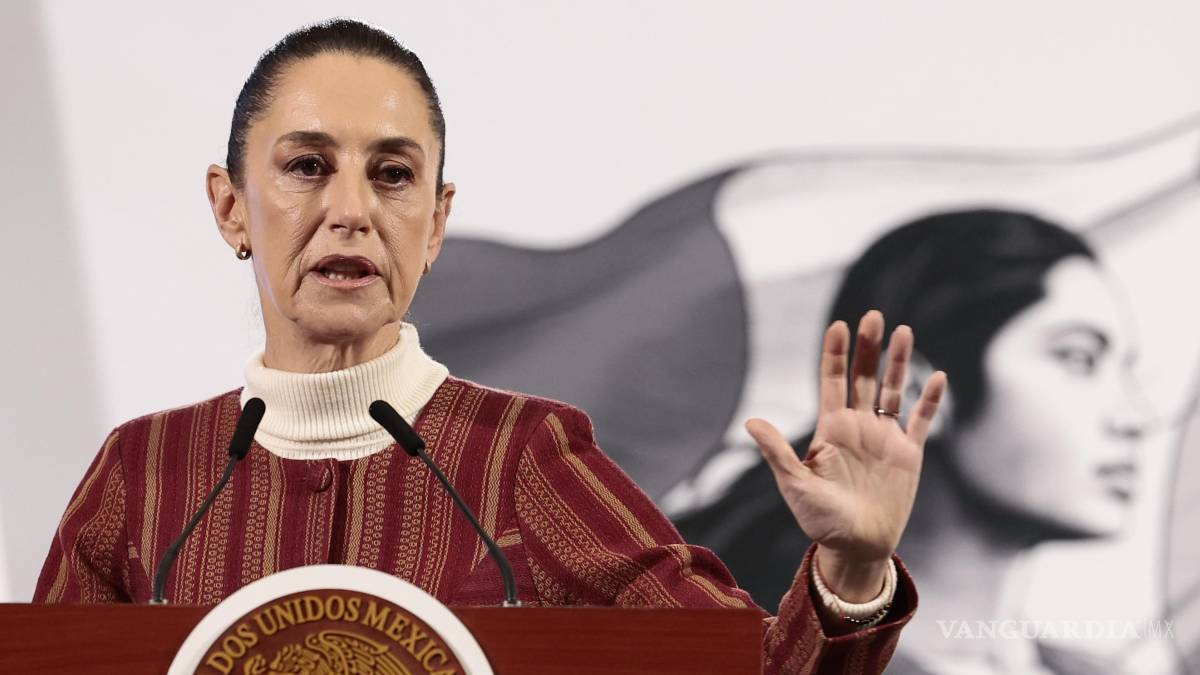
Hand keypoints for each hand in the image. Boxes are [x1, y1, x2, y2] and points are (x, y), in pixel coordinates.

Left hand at [746, 310, 946, 601]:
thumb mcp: (794, 484)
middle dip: (869, 347)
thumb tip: (751, 421)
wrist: (855, 548)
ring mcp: (884, 439)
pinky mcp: (908, 455)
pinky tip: (936, 376)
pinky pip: (922, 421)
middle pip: (864, 377)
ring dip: (899, 362)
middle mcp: (858, 427)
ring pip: (893, 391)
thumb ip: (777, 452)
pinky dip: (930, 400)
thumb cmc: (819, 520)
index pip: (832, 381)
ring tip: (904, 331)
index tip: (839, 324)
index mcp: (830, 429)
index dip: (835, 353)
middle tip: (874, 315)